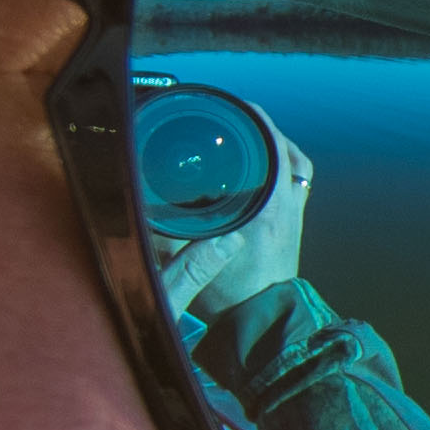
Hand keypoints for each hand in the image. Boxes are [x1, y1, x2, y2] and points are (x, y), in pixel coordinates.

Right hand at [155, 125, 315, 329]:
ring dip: (278, 149)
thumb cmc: (228, 295)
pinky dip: (284, 170)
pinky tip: (264, 169)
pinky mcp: (293, 228)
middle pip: (287, 152)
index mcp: (267, 206)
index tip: (240, 106)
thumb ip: (159, 231)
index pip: (272, 147)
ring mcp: (294, 217)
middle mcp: (286, 206)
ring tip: (254, 137)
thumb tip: (132, 206)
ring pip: (295, 168)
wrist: (260, 324)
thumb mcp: (184, 258)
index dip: (256, 121)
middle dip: (264, 130)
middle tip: (242, 118)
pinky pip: (296, 186)